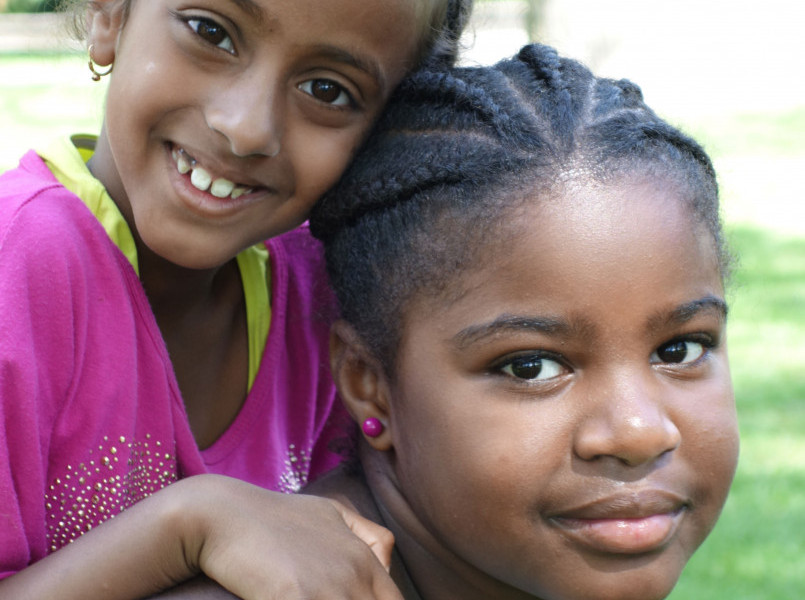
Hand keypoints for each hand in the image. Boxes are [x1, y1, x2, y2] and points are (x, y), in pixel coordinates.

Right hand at [0, 475, 401, 599]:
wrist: (220, 513)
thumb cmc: (269, 516)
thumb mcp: (326, 514)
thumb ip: (362, 534)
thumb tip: (385, 556)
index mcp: (363, 557)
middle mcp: (354, 572)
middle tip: (320, 599)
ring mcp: (329, 588)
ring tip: (305, 599)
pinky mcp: (296, 597)